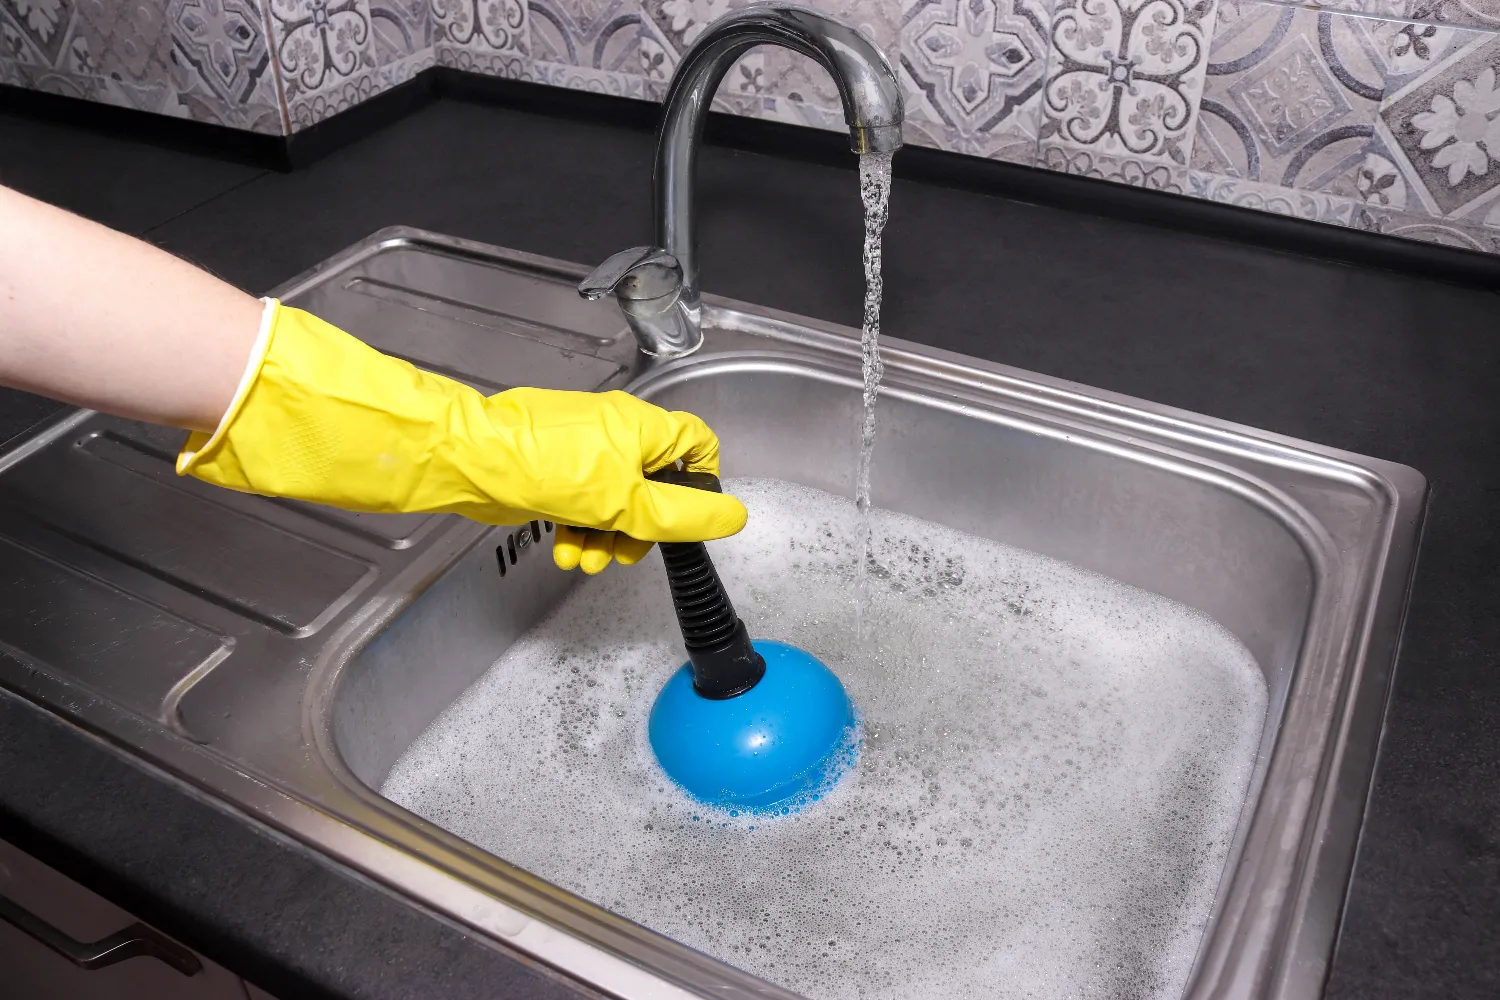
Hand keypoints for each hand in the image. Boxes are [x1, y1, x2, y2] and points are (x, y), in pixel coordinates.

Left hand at [178, 302, 746, 570]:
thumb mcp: (622, 501)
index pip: (698, 449)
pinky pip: (585, 508)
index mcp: (642, 427)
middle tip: (622, 550)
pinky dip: (580, 532)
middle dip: (641, 528)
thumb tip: (733, 515)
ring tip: (583, 557)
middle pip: (657, 488)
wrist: (462, 462)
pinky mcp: (554, 473)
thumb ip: (680, 514)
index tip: (685, 522)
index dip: (698, 488)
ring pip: (618, 505)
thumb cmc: (535, 467)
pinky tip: (563, 549)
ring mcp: (583, 453)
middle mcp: (616, 434)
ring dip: (607, 539)